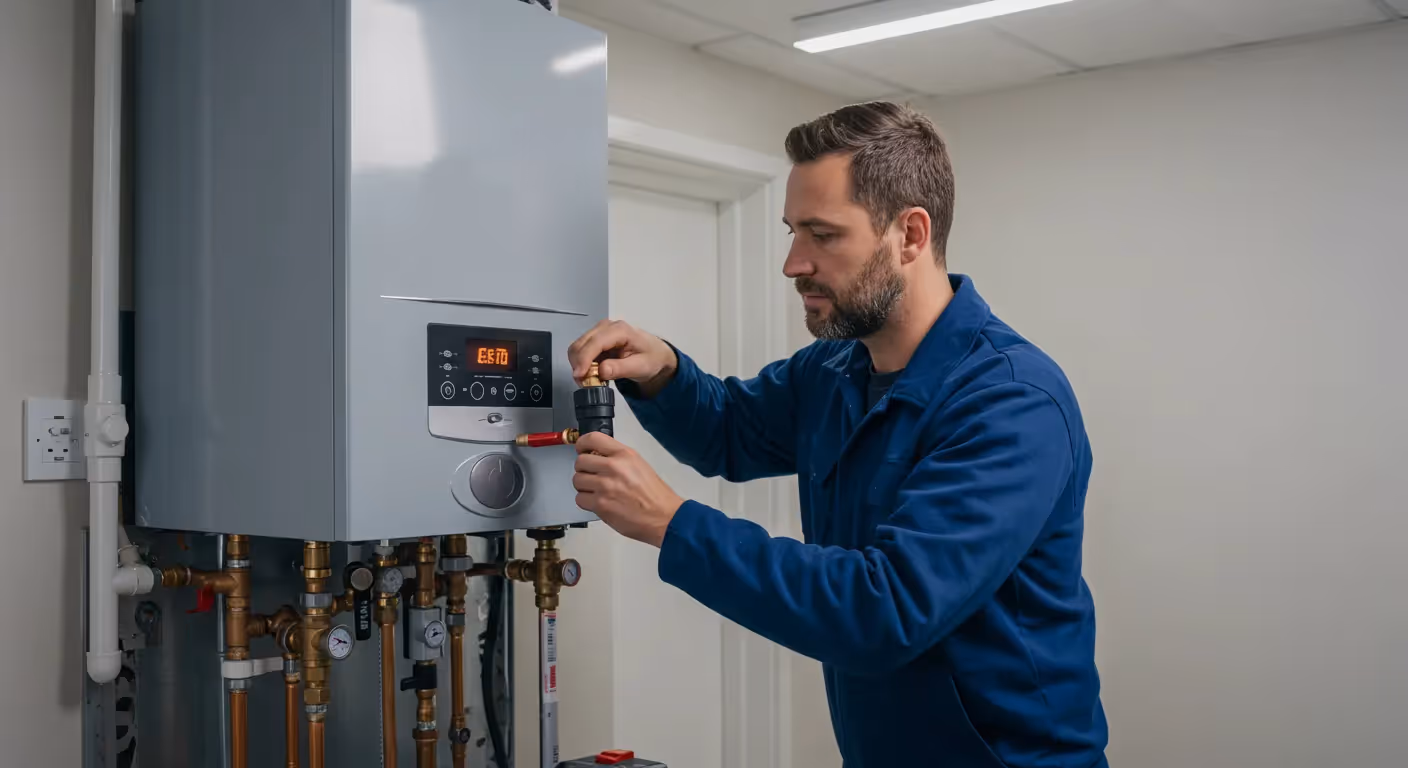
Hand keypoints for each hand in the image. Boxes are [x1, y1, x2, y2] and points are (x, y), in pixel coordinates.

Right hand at [567, 319, 676, 395]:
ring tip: (590, 380)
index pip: (595, 342)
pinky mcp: (595, 340)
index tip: (579, 375)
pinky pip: (581, 352)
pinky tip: (592, 373)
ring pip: (577, 348)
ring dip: (578, 365)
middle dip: (579, 365)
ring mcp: (599, 332)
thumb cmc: (651, 358)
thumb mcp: (640, 366)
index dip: (584, 359)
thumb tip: (601, 371)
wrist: (655, 355)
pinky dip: (581, 364)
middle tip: (586, 383)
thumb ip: (620, 369)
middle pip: (581, 344)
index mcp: (620, 330)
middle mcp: (606, 327)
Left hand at [572, 432, 683, 547]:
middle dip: (583, 469)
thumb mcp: (639, 465)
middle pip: (580, 461)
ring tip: (596, 491)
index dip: (582, 444)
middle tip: (591, 476)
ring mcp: (605, 486)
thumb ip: (617, 458)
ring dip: (584, 486)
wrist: (664, 517)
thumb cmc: (655, 495)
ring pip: (577, 480)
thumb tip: (597, 458)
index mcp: (624, 454)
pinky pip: (579, 499)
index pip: (592, 439)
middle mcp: (613, 467)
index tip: (581, 449)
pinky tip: (599, 502)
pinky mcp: (600, 504)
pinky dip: (586, 502)